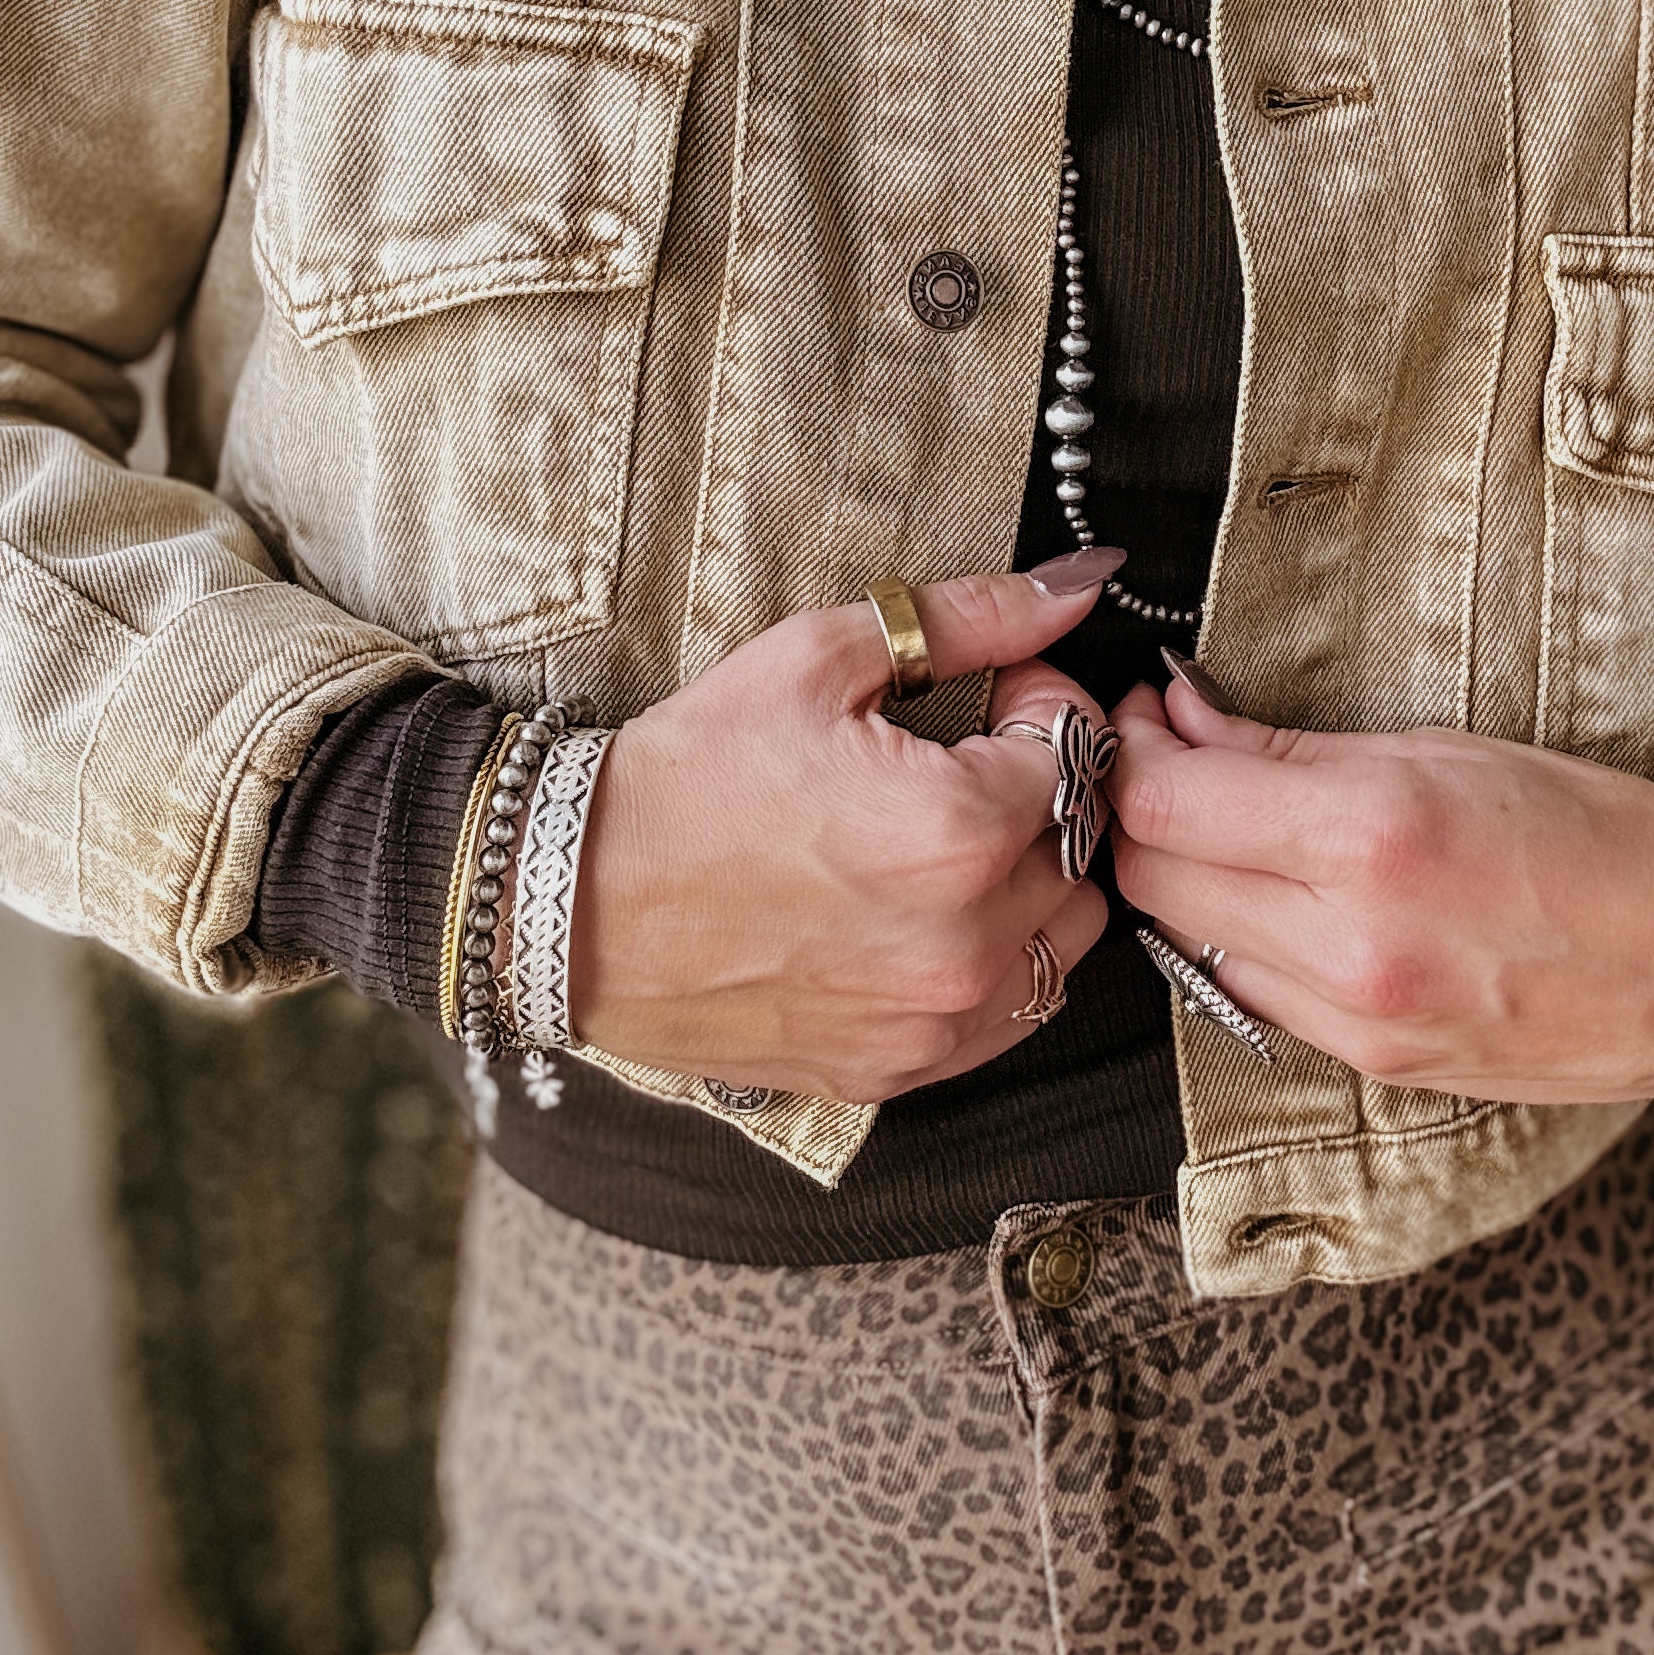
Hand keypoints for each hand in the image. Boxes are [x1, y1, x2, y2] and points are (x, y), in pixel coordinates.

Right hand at [570, 559, 1120, 1102]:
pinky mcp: (898, 1069)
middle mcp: (964, 939)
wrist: (574, 900)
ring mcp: (933, 1018)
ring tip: (946, 845)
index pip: (1076, 754)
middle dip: (1043, 794)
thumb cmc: (688, 777)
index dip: (1039, 709)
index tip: (993, 701)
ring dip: (1032, 885)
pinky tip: (922, 919)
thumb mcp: (818, 659)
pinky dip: (991, 964)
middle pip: (1079, 849)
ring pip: (1061, 942)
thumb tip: (1077, 585)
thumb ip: (967, 618)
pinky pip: (1006, 1017)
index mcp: (957, 828)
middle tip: (965, 764)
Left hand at [1109, 667, 1653, 1101]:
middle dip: (1141, 809)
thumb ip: (1291, 745)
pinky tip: (1277, 893)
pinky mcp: (1368, 1066)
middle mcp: (1348, 943)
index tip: (1142, 712)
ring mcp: (1355, 1020)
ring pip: (1186, 943)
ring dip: (1183, 877)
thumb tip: (1181, 718)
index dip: (1129, 748)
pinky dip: (1235, 938)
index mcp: (1370, 837)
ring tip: (1225, 819)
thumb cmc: (1598, 833)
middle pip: (1154, 877)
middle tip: (1169, 754)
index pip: (1163, 801)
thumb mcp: (1446, 748)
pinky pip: (1248, 995)